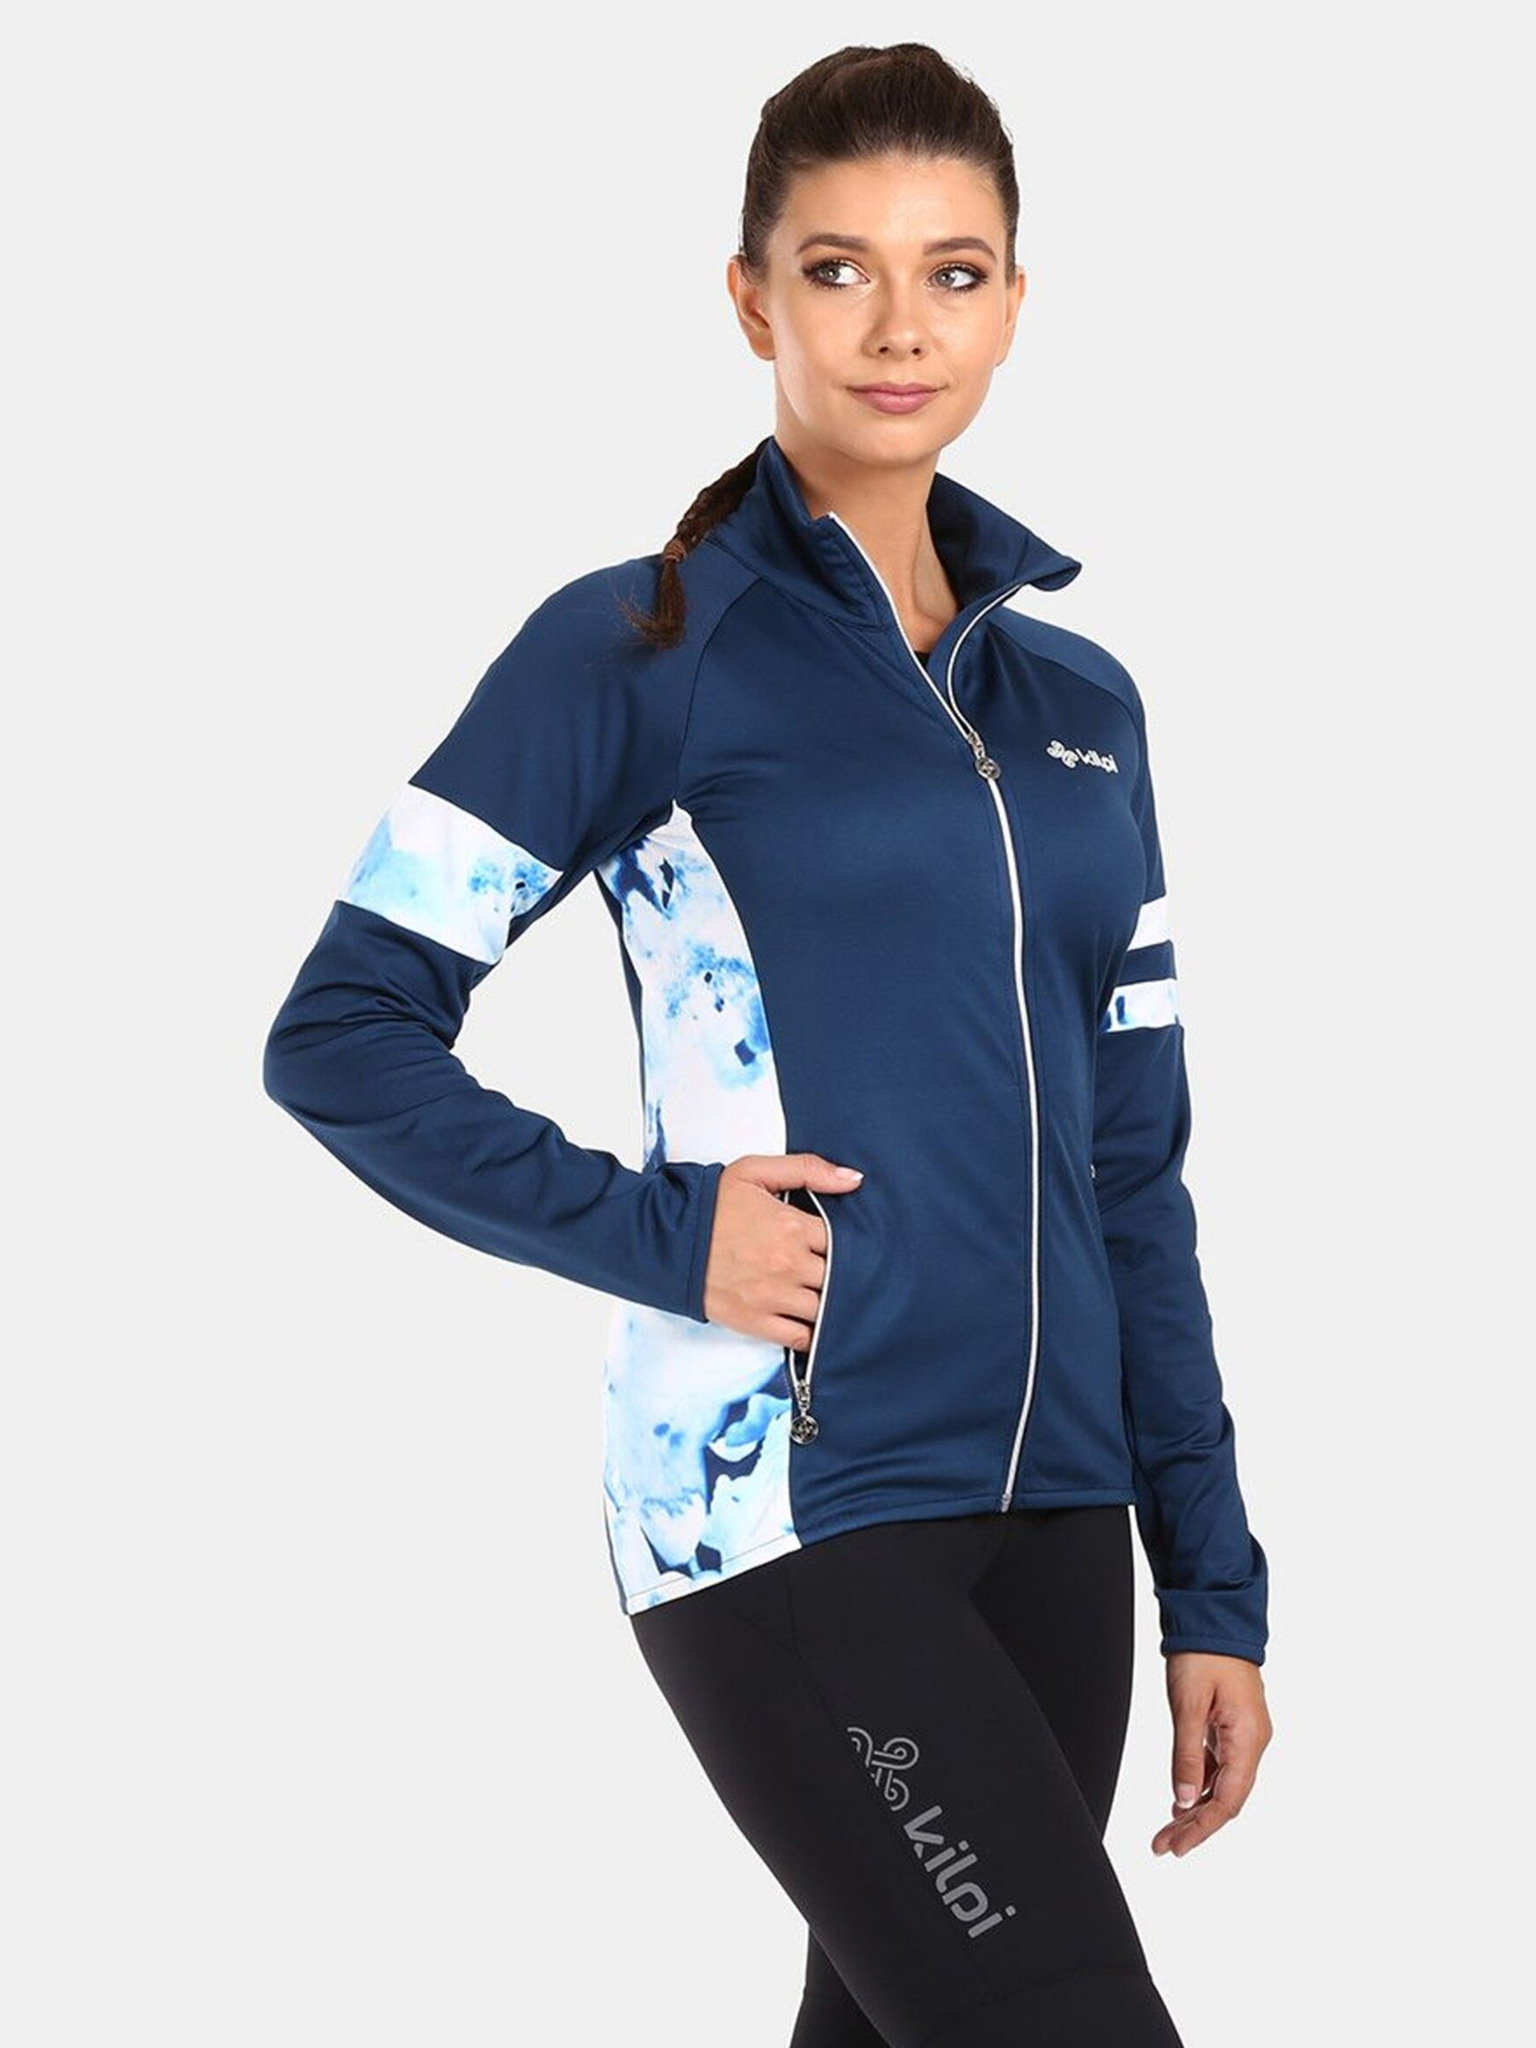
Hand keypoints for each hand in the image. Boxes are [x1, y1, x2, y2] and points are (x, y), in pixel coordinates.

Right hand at [701, 1152, 864, 1346]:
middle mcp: (787, 1264)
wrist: (666, 1239)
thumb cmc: (710, 1205)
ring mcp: (772, 1297)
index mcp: (791, 1226)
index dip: (847, 1243)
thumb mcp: (756, 1172)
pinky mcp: (755, 1322)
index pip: (844, 1241)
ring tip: (822, 1293)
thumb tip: (854, 1180)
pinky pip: (800, 1337)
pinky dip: (810, 1332)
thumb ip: (808, 1170)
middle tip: (835, 1269)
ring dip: (827, 1303)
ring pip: (824, 1309)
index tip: (838, 1243)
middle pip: (838, 1277)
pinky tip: (809, 1320)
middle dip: (840, 1274)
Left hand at [1151, 1651, 1271, 1856]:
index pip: (1227, 1800)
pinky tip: (1181, 1796)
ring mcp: (1244, 1735)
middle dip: (1195, 1825)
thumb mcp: (1188, 1704)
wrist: (1215, 1617)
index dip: (1202, 1828)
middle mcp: (1252, 1741)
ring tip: (1167, 1829)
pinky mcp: (1233, 1727)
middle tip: (1164, 1846)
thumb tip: (1182, 1798)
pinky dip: (1199, 1783)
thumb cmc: (1203, 1654)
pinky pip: (1220, 1766)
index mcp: (1248, 1738)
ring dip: (1195, 1807)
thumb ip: (1186, 1754)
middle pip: (1226, 1798)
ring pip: (1222, 1784)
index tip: (1177, 1847)